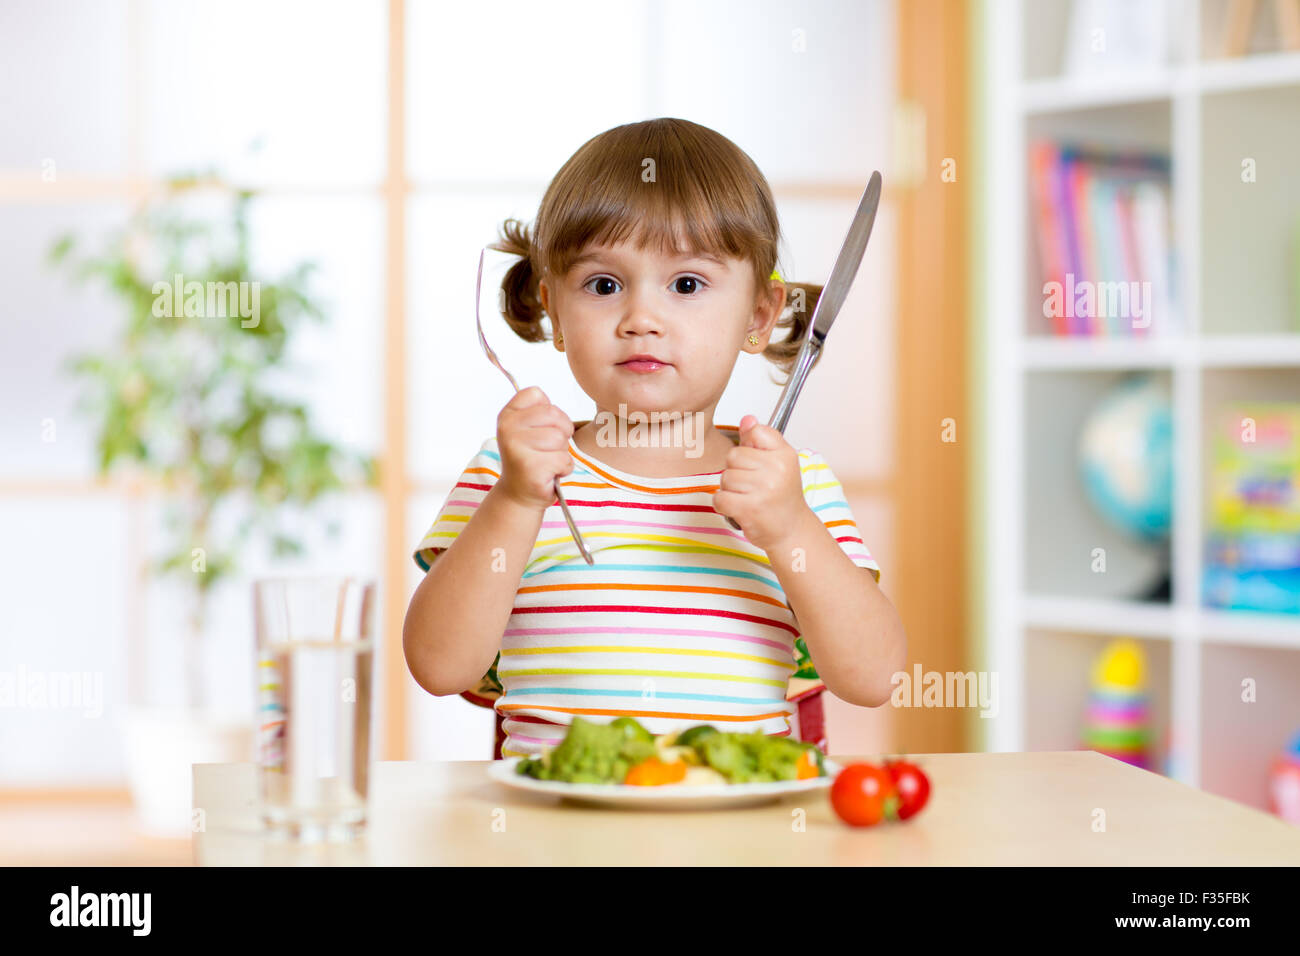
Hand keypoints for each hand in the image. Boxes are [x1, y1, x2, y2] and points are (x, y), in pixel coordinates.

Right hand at [494, 386, 574, 511]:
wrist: (519, 494)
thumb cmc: (531, 458)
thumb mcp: (528, 429)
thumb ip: (539, 410)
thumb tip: (553, 406)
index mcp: (507, 415)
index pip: (536, 393)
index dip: (551, 411)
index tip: (544, 427)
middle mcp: (507, 428)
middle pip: (554, 414)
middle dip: (562, 432)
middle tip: (550, 448)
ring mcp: (517, 448)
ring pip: (560, 438)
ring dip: (562, 453)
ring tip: (547, 461)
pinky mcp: (531, 467)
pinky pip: (564, 460)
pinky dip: (564, 469)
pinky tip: (549, 474)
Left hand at [712, 414, 809, 552]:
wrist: (791, 530)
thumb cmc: (782, 497)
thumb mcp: (779, 463)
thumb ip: (761, 439)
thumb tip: (747, 419)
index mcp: (784, 455)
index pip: (755, 432)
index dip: (749, 448)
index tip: (758, 463)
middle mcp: (777, 470)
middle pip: (733, 456)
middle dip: (737, 471)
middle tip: (754, 486)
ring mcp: (763, 490)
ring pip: (725, 478)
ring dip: (731, 490)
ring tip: (749, 498)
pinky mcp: (749, 509)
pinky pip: (720, 498)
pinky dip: (725, 506)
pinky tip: (740, 509)